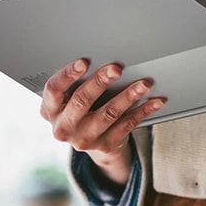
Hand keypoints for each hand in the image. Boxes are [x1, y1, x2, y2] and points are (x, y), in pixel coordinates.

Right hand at [40, 58, 166, 185]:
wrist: (92, 142)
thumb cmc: (81, 109)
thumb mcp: (69, 98)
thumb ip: (76, 83)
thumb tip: (102, 61)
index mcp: (50, 110)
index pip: (54, 89)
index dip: (68, 74)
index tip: (84, 62)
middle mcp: (64, 127)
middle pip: (82, 100)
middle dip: (100, 81)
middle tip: (116, 68)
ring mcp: (84, 139)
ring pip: (109, 114)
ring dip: (128, 96)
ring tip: (143, 84)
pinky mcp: (105, 145)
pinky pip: (128, 125)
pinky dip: (143, 110)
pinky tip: (155, 101)